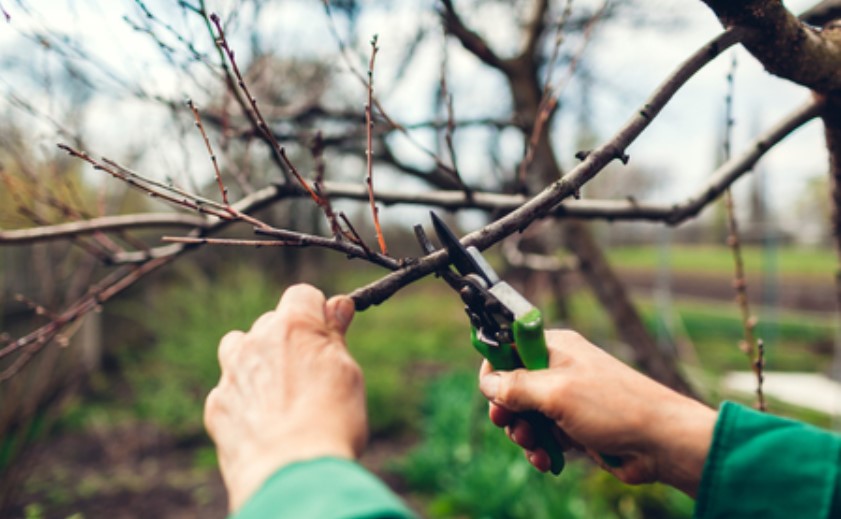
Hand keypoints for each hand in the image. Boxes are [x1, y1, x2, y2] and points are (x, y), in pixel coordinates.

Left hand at [204, 284, 364, 511]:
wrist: (290, 476)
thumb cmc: (330, 422)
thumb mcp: (348, 373)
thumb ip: (335, 336)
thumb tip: (337, 305)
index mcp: (293, 326)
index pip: (303, 294)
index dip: (318, 312)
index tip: (329, 334)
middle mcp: (256, 342)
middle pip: (271, 322)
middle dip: (288, 340)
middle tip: (312, 374)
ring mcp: (231, 374)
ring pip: (239, 349)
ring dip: (256, 361)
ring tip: (280, 393)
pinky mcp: (217, 406)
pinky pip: (229, 390)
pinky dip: (244, 400)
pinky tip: (264, 424)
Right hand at [479, 330, 715, 496]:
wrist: (661, 442)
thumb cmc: (614, 407)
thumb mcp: (556, 393)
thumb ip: (516, 387)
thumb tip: (488, 383)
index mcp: (555, 348)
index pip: (509, 348)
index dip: (494, 370)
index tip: (490, 394)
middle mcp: (559, 369)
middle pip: (513, 387)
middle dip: (508, 410)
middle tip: (507, 425)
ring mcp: (568, 399)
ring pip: (527, 415)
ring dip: (524, 434)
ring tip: (535, 447)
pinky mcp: (576, 426)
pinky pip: (544, 435)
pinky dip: (541, 448)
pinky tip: (546, 460)